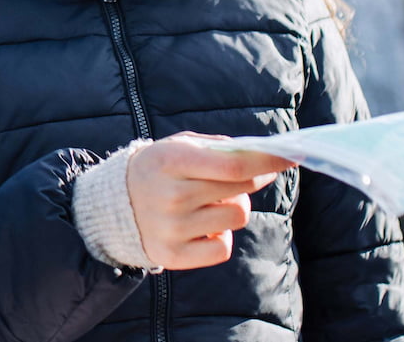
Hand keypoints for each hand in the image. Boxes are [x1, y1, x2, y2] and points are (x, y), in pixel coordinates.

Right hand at [127, 133, 292, 270]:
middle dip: (252, 179)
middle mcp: (171, 196)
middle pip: (241, 189)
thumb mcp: (178, 147)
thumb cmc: (158, 170)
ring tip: (208, 202)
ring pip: (237, 217)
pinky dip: (219, 236)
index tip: (290, 156)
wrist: (113, 206)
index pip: (233, 165)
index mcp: (170, 161)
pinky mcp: (173, 255)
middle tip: (242, 176)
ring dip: (232, 207)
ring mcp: (172, 228)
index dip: (267, 162)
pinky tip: (199, 227)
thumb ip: (218, 148)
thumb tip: (262, 156)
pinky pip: (223, 247)